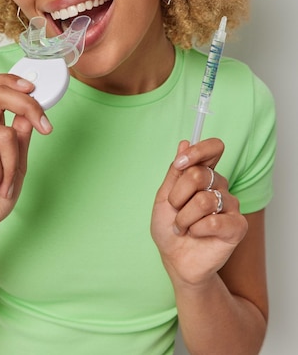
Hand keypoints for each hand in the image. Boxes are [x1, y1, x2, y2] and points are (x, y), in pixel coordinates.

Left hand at [151, 139, 247, 286]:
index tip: (180, 163)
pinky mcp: (237, 226)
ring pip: (204, 200)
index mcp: (204, 174)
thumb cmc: (169, 227)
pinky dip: (197, 229)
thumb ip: (175, 172)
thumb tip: (184, 143)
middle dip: (178, 195)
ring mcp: (230, 205)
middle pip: (200, 174)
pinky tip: (195, 235)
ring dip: (184, 217)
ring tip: (183, 227)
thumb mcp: (164, 196)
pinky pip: (215, 221)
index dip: (198, 151)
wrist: (174, 259)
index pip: (214, 148)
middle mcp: (220, 186)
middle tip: (175, 209)